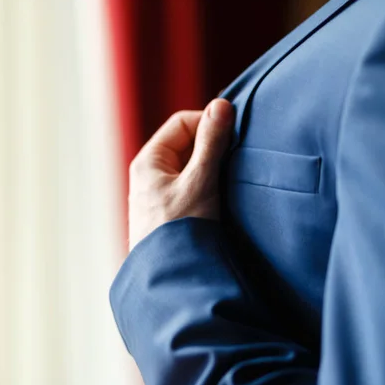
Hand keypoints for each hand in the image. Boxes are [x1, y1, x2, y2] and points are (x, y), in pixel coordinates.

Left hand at [128, 99, 233, 250]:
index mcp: (148, 161)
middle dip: (212, 146)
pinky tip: (221, 197)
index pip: (182, 124)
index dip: (209, 122)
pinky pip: (191, 188)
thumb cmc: (181, 229)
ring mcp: (158, 197)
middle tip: (236, 156)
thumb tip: (221, 105)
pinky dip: (208, 185)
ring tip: (230, 178)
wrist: (172, 279)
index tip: (235, 133)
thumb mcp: (200, 180)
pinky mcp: (169, 215)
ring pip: (190, 168)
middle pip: (186, 145)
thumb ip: (212, 142)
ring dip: (211, 167)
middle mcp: (149, 176)